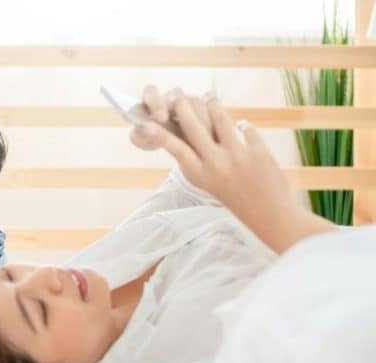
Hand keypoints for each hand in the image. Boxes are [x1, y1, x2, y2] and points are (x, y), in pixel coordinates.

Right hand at [130, 86, 333, 252]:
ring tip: (208, 96)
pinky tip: (242, 124)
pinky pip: (246, 128)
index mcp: (201, 174)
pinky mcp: (259, 151)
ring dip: (213, 105)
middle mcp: (216, 164)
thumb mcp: (208, 183)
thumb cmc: (234, 196)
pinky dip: (244, 125)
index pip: (176, 148)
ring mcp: (238, 156)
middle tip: (179, 95)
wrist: (268, 212)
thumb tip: (189, 132)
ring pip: (221, 120)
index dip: (160, 134)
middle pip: (195, 127)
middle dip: (185, 108)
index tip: (149, 122)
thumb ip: (197, 160)